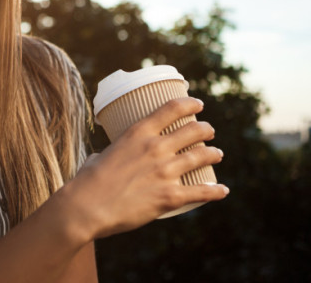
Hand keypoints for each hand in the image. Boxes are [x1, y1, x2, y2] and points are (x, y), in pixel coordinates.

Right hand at [64, 97, 228, 239]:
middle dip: (205, 129)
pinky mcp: (170, 196)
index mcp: (138, 133)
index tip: (198, 104)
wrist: (87, 207)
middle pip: (193, 131)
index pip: (172, 108)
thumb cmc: (87, 182)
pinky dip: (216, 191)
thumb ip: (110, 153)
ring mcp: (165, 171)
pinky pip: (202, 192)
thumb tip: (104, 157)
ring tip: (217, 154)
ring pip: (202, 156)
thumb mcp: (99, 155)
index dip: (189, 104)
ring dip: (213, 153)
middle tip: (209, 132)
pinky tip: (222, 190)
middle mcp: (155, 147)